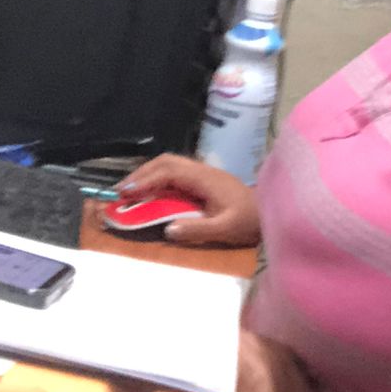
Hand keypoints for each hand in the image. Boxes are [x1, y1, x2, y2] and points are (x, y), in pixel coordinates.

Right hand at [118, 154, 260, 246]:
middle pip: (167, 161)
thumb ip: (198, 230)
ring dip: (148, 174)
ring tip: (129, 191)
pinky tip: (150, 193)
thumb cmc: (249, 221)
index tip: (125, 192)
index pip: (169, 171)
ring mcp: (204, 174)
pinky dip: (158, 179)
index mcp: (205, 179)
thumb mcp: (225, 229)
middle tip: (120, 191)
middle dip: (142, 173)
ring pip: (171, 165)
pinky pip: (176, 174)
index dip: (146, 180)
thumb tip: (168, 228)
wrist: (269, 213)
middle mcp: (203, 171)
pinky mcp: (204, 181)